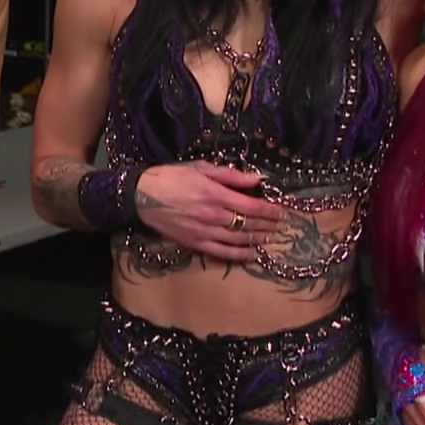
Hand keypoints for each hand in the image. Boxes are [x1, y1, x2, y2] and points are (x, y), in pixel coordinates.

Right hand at [133, 161, 285, 260]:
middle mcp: (213, 215)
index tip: (282, 211)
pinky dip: (240, 255)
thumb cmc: (171, 177)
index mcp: (215, 194)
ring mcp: (204, 232)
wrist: (141, 196)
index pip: (252, 206)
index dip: (270, 210)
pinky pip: (222, 253)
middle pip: (249, 224)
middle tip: (281, 226)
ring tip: (271, 238)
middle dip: (268, 225)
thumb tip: (257, 179)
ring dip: (258, 239)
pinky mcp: (195, 244)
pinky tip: (252, 254)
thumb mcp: (201, 169)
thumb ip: (231, 175)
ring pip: (239, 239)